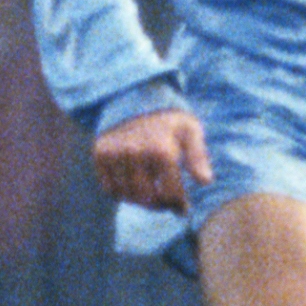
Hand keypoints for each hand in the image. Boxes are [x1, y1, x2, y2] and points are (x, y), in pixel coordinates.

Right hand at [91, 103, 211, 213]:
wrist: (134, 98)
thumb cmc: (168, 120)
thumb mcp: (190, 131)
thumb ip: (198, 156)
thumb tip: (206, 181)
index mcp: (161, 149)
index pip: (170, 194)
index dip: (179, 204)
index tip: (183, 207)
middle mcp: (135, 152)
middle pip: (148, 199)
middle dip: (161, 205)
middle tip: (167, 203)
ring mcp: (115, 153)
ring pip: (128, 196)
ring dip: (142, 200)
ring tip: (152, 194)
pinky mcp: (100, 154)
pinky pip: (110, 189)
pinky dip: (122, 193)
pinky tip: (134, 184)